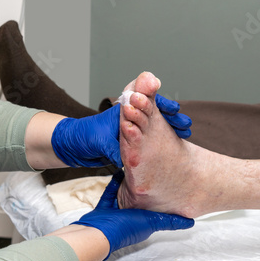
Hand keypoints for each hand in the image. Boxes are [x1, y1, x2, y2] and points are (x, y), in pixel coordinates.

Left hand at [51, 94, 191, 167]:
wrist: (73, 147)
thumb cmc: (84, 137)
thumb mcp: (99, 142)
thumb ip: (114, 148)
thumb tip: (126, 158)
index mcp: (123, 110)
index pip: (147, 102)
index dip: (162, 106)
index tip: (174, 111)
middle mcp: (130, 116)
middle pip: (156, 112)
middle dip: (172, 118)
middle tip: (185, 126)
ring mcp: (133, 128)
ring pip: (156, 126)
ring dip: (170, 129)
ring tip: (184, 135)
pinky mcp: (132, 141)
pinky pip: (151, 138)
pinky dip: (163, 141)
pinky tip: (174, 146)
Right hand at [71, 171, 194, 258]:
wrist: (97, 233)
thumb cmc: (124, 229)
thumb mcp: (152, 222)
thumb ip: (169, 221)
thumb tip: (190, 222)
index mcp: (143, 222)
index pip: (156, 209)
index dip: (163, 199)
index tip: (169, 184)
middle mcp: (131, 217)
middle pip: (140, 201)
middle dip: (146, 189)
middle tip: (152, 170)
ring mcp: (116, 214)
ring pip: (125, 196)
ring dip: (130, 185)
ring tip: (136, 169)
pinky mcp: (103, 209)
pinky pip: (110, 194)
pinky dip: (114, 184)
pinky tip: (119, 172)